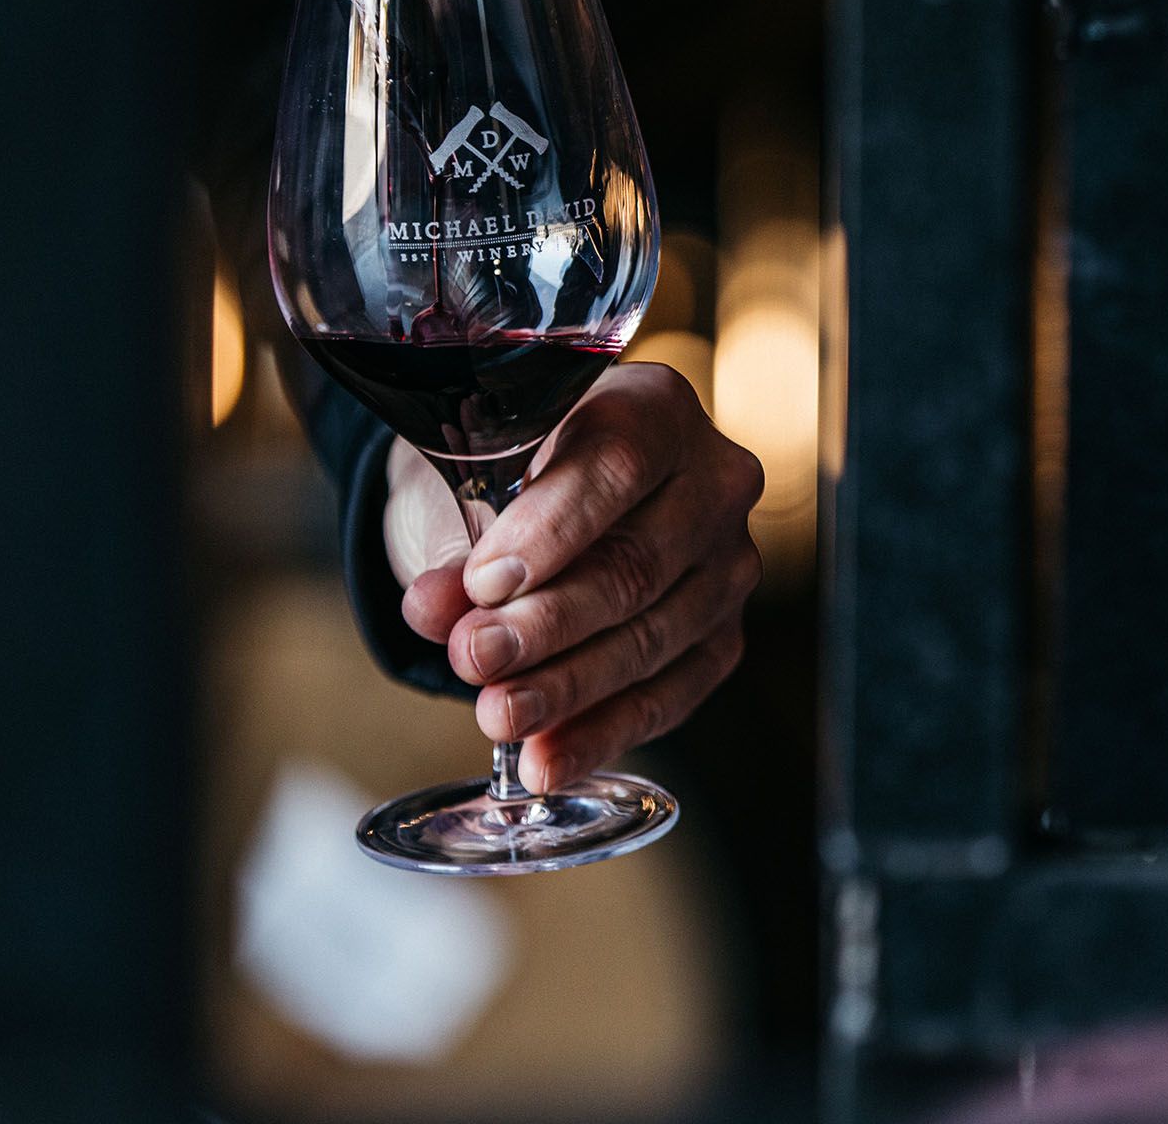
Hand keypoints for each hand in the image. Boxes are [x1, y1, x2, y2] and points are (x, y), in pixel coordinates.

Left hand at [387, 363, 763, 792]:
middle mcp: (715, 481)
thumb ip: (458, 539)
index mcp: (655, 407)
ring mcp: (729, 564)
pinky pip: (670, 695)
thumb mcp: (472, 476)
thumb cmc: (513, 467)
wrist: (551, 492)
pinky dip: (602, 733)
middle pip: (637, 565)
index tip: (483, 582)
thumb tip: (437, 609)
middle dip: (548, 624)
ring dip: (568, 688)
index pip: (616, 467)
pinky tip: (547, 759)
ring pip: (653, 638)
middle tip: (475, 658)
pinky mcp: (724, 636)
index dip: (550, 531)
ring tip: (498, 717)